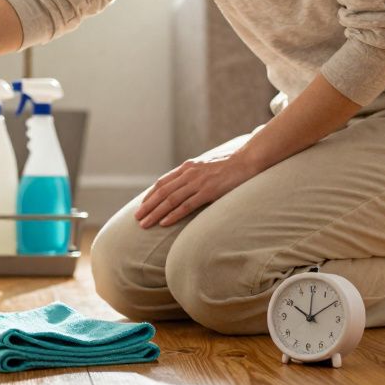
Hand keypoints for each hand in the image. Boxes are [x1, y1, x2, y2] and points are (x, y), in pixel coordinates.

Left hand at [133, 153, 257, 228]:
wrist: (247, 161)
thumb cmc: (228, 167)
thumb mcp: (205, 168)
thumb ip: (192, 176)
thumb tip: (182, 187)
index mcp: (187, 168)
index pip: (162, 182)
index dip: (150, 195)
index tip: (142, 206)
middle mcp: (189, 174)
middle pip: (162, 192)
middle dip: (148, 206)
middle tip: (137, 219)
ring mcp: (198, 182)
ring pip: (171, 200)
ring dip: (156, 213)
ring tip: (145, 224)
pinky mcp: (208, 191)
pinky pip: (187, 205)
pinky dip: (173, 214)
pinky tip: (164, 223)